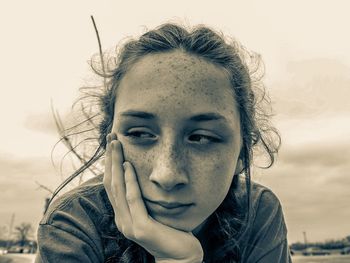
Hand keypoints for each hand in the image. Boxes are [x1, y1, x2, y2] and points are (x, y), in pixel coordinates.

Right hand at [103, 134, 203, 262]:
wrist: (180, 256)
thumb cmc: (170, 230)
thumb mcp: (153, 210)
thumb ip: (144, 197)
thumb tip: (141, 175)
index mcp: (123, 214)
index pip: (112, 184)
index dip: (110, 163)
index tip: (112, 143)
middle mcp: (122, 218)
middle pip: (111, 183)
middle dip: (110, 158)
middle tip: (111, 137)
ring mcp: (129, 224)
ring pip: (118, 188)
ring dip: (116, 164)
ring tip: (116, 144)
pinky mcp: (140, 228)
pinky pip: (133, 200)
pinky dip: (129, 182)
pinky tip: (128, 166)